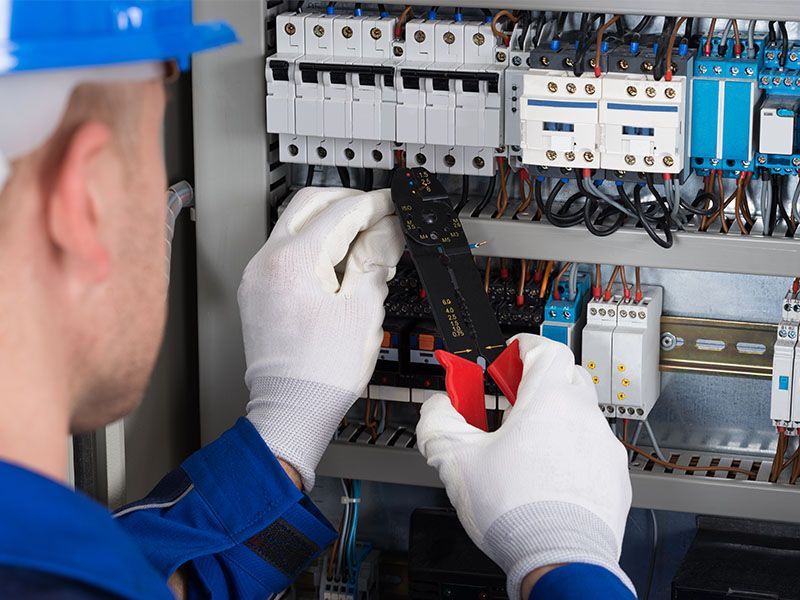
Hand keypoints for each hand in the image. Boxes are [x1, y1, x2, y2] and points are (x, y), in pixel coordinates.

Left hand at [239, 187, 403, 489]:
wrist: (291, 408)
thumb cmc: (323, 371)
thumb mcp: (363, 308)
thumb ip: (375, 259)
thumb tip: (388, 231)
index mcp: (293, 262)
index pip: (339, 213)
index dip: (373, 205)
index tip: (392, 204)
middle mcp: (266, 261)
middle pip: (308, 204)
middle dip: (345, 202)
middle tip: (378, 214)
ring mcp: (257, 276)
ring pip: (293, 225)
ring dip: (328, 222)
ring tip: (363, 240)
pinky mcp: (257, 291)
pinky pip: (285, 251)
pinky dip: (312, 245)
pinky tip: (338, 261)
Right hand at [416, 334, 633, 598]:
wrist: (561, 562)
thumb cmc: (517, 511)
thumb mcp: (456, 460)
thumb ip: (438, 421)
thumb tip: (438, 408)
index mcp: (549, 400)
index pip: (545, 348)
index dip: (523, 347)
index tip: (507, 357)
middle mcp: (583, 416)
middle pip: (565, 376)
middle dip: (537, 381)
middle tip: (510, 401)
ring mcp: (603, 447)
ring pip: (579, 414)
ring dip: (553, 418)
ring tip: (524, 446)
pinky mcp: (613, 476)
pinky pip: (591, 448)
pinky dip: (571, 450)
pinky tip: (546, 476)